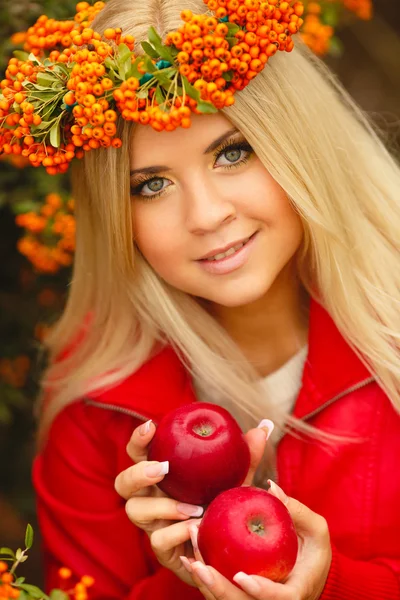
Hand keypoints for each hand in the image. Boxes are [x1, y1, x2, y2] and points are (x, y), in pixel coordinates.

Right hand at [114, 417, 272, 586]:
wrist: (230, 551)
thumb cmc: (226, 506)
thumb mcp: (237, 480)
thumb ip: (247, 456)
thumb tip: (265, 426)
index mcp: (162, 474)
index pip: (139, 453)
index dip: (139, 439)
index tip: (152, 427)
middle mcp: (150, 496)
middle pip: (124, 482)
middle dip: (138, 472)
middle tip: (164, 468)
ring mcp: (153, 524)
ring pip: (134, 510)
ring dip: (162, 506)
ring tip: (192, 506)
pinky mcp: (163, 549)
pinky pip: (158, 540)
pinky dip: (177, 531)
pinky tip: (197, 527)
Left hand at [181, 481, 331, 599]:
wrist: (313, 573)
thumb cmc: (316, 549)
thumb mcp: (316, 529)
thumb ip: (296, 510)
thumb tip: (271, 487)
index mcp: (295, 591)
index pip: (279, 598)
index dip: (260, 591)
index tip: (241, 576)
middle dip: (218, 589)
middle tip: (199, 566)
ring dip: (206, 584)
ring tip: (189, 558)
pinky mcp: (243, 598)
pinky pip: (221, 595)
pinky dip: (205, 581)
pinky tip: (189, 559)